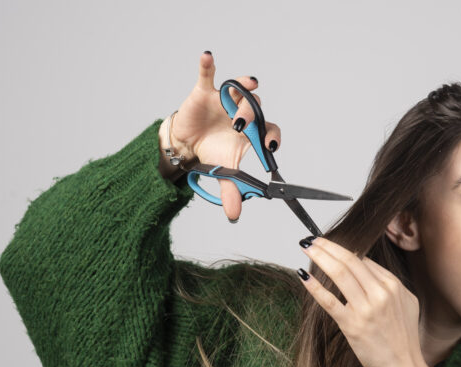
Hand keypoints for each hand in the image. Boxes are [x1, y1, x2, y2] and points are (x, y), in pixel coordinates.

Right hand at [164, 52, 280, 220]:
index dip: (272, 137)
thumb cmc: (213, 152)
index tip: (270, 148)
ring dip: (239, 97)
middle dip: (251, 116)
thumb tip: (234, 215)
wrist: (188, 142)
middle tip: (242, 128)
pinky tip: (208, 57)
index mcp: (253, 132)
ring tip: (234, 108)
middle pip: (255, 108)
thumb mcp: (222, 172)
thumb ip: (230, 191)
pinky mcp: (205, 91)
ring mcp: (225, 100)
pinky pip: (208, 74)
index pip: (270, 130)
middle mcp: (243, 112)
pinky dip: (207, 65)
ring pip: (238, 91)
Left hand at [299, 238, 436, 366]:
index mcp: (393, 286)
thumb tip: (365, 267)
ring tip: (307, 247)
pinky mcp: (352, 325)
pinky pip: (329, 300)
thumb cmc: (403, 339)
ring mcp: (366, 309)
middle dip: (328, 246)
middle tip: (312, 239)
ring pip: (339, 273)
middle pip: (350, 260)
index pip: (363, 260)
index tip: (328, 245)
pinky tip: (303, 276)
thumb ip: (388, 285)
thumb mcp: (406, 304)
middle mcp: (380, 293)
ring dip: (320, 257)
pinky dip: (315, 286)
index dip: (342, 250)